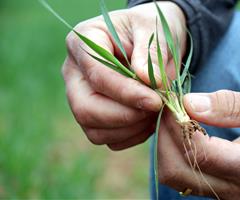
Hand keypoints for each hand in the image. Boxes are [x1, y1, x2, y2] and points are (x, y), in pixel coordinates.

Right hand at [62, 2, 185, 149]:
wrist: (151, 40)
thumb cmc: (149, 29)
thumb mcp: (152, 29)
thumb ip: (149, 52)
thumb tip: (147, 80)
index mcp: (82, 43)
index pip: (96, 74)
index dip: (125, 92)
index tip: (155, 100)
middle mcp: (75, 74)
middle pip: (85, 108)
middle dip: (124, 116)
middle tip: (156, 107)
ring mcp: (81, 97)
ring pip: (94, 129)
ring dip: (130, 128)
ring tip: (156, 112)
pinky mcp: (94, 116)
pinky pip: (107, 139)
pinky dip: (131, 136)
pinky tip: (148, 121)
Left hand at [158, 90, 239, 198]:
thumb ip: (230, 106)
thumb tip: (189, 103)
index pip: (201, 153)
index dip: (180, 124)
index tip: (177, 100)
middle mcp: (235, 189)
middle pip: (176, 168)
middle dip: (165, 134)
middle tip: (170, 105)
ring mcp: (222, 192)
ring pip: (171, 174)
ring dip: (164, 142)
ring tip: (173, 115)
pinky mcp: (213, 186)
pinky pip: (178, 173)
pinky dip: (170, 150)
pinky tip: (178, 129)